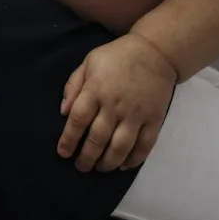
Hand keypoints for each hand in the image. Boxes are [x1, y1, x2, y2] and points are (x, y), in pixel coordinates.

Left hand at [57, 34, 176, 173]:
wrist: (155, 51)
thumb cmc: (117, 56)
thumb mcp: (89, 62)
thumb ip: (73, 86)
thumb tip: (63, 112)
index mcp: (96, 89)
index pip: (78, 120)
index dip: (68, 139)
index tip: (63, 153)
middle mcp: (114, 104)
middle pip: (97, 138)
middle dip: (86, 157)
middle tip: (81, 166)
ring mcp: (136, 114)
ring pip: (120, 147)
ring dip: (108, 163)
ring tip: (100, 168)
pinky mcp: (154, 119)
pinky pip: (144, 145)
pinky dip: (133, 160)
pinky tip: (123, 165)